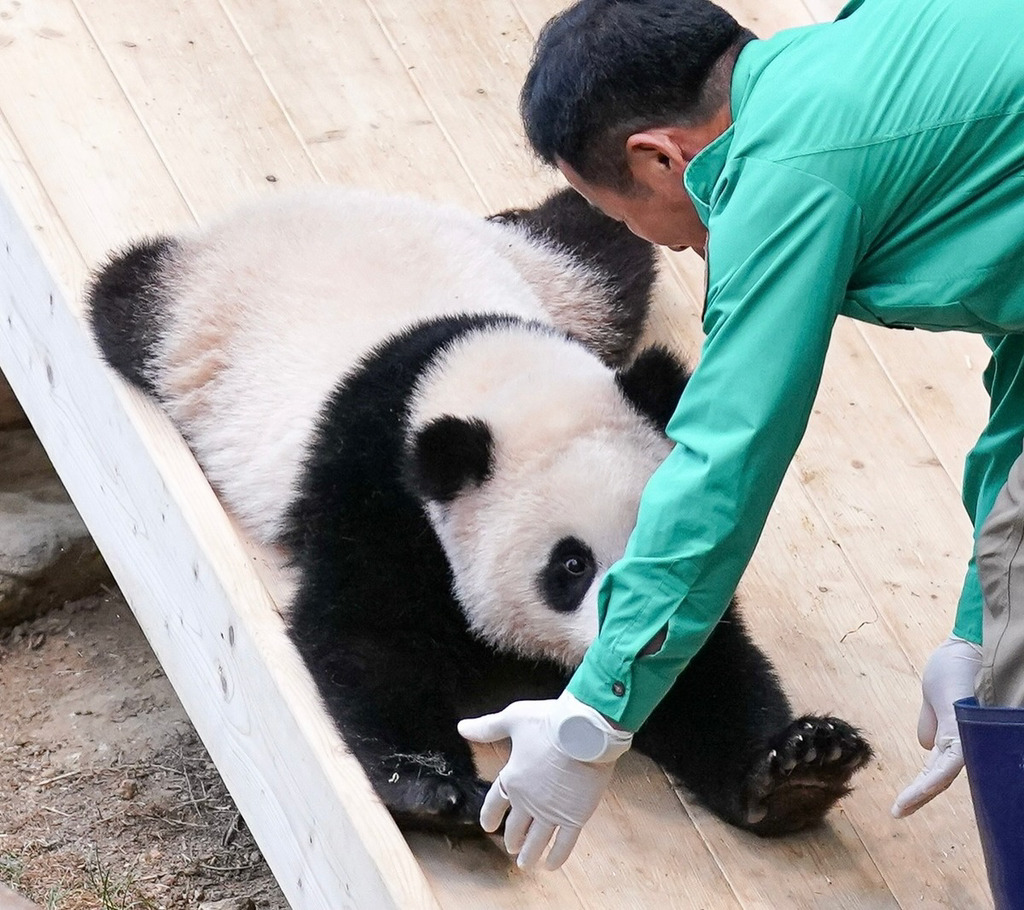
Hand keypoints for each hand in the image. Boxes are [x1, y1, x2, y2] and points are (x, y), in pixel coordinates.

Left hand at [458, 692, 631, 869]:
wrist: (584, 732)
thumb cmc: (550, 722)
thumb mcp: (513, 719)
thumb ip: (487, 728)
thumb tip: (462, 728)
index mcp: (512, 779)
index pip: (494, 804)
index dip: (489, 816)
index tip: (488, 827)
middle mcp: (529, 802)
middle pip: (516, 827)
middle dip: (512, 839)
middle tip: (511, 847)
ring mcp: (552, 813)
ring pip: (537, 841)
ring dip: (530, 853)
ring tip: (525, 863)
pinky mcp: (575, 817)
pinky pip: (564, 844)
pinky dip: (557, 856)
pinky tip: (551, 865)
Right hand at [891, 635, 981, 817]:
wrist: (969, 644)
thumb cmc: (955, 666)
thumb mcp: (934, 695)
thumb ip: (930, 720)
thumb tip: (924, 745)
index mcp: (953, 734)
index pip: (937, 768)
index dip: (920, 788)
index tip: (898, 807)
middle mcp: (963, 739)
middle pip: (940, 776)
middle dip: (918, 796)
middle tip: (897, 813)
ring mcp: (965, 734)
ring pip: (944, 774)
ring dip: (922, 791)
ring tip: (901, 807)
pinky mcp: (961, 726)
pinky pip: (949, 760)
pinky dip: (932, 778)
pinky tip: (918, 790)